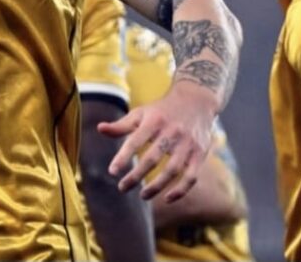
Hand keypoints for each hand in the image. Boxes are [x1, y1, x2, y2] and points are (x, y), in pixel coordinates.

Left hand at [98, 83, 214, 202]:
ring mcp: (187, 144)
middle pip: (152, 158)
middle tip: (122, 188)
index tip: (112, 172)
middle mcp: (171, 132)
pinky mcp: (200, 154)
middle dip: (136, 176)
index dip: (123, 157)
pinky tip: (167, 198)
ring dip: (157, 186)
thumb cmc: (161, 111)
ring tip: (143, 195)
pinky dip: (180, 190)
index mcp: (153, 121)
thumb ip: (121, 125)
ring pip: (172, 170)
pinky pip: (192, 176)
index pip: (135, 141)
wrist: (196, 101)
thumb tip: (99, 129)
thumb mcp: (141, 113)